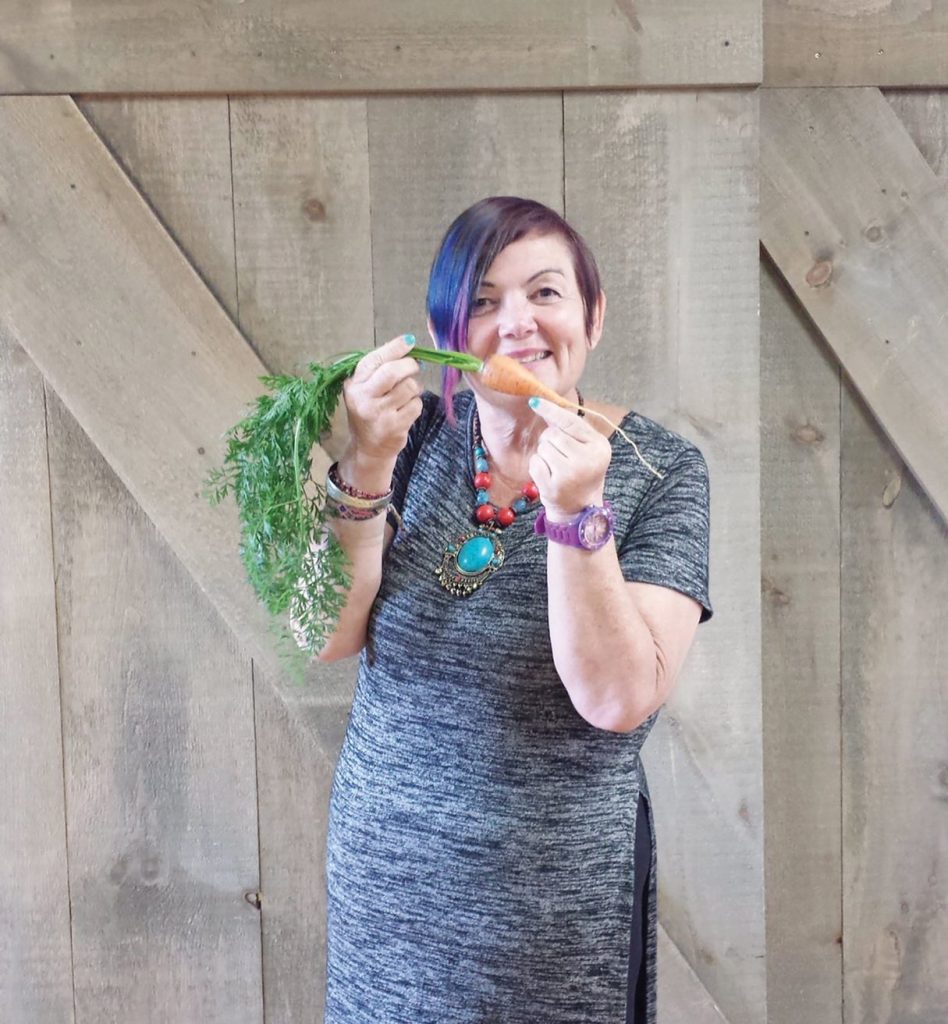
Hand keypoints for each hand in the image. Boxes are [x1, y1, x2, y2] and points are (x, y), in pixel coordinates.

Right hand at [342, 334, 421, 465]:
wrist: (368, 448)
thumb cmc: (369, 412)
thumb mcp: (365, 389)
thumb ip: (379, 369)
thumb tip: (407, 346)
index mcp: (354, 385)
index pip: (375, 360)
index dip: (395, 348)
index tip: (409, 341)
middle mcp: (363, 398)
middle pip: (393, 372)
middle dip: (409, 365)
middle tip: (415, 366)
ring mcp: (379, 414)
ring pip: (409, 387)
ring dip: (414, 387)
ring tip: (408, 394)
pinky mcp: (394, 427)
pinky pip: (416, 405)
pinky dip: (416, 404)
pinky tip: (407, 409)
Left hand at [527, 397, 611, 519]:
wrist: (582, 506)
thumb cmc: (584, 470)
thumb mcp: (588, 447)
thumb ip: (572, 427)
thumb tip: (544, 404)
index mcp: (600, 446)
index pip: (571, 422)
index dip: (551, 410)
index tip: (534, 401)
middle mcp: (587, 460)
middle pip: (552, 434)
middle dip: (550, 440)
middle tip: (560, 453)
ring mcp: (570, 475)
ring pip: (543, 447)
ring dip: (544, 453)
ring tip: (557, 465)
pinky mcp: (553, 487)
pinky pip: (535, 462)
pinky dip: (538, 466)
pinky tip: (549, 474)